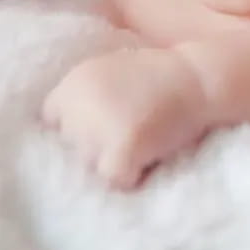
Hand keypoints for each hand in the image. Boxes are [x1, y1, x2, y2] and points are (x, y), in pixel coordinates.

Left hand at [41, 47, 209, 188]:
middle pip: (68, 148)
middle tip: (123, 137)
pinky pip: (114, 179)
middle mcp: (77, 106)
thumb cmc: (160, 75)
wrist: (199, 77)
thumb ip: (84, 96)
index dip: (74, 129)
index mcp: (72, 84)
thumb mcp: (110, 69)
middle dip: (90, 149)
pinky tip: (147, 159)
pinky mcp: (119, 150)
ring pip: (88, 168)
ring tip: (138, 148)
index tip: (97, 129)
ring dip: (109, 165)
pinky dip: (131, 176)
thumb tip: (62, 128)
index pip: (51, 122)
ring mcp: (96, 130)